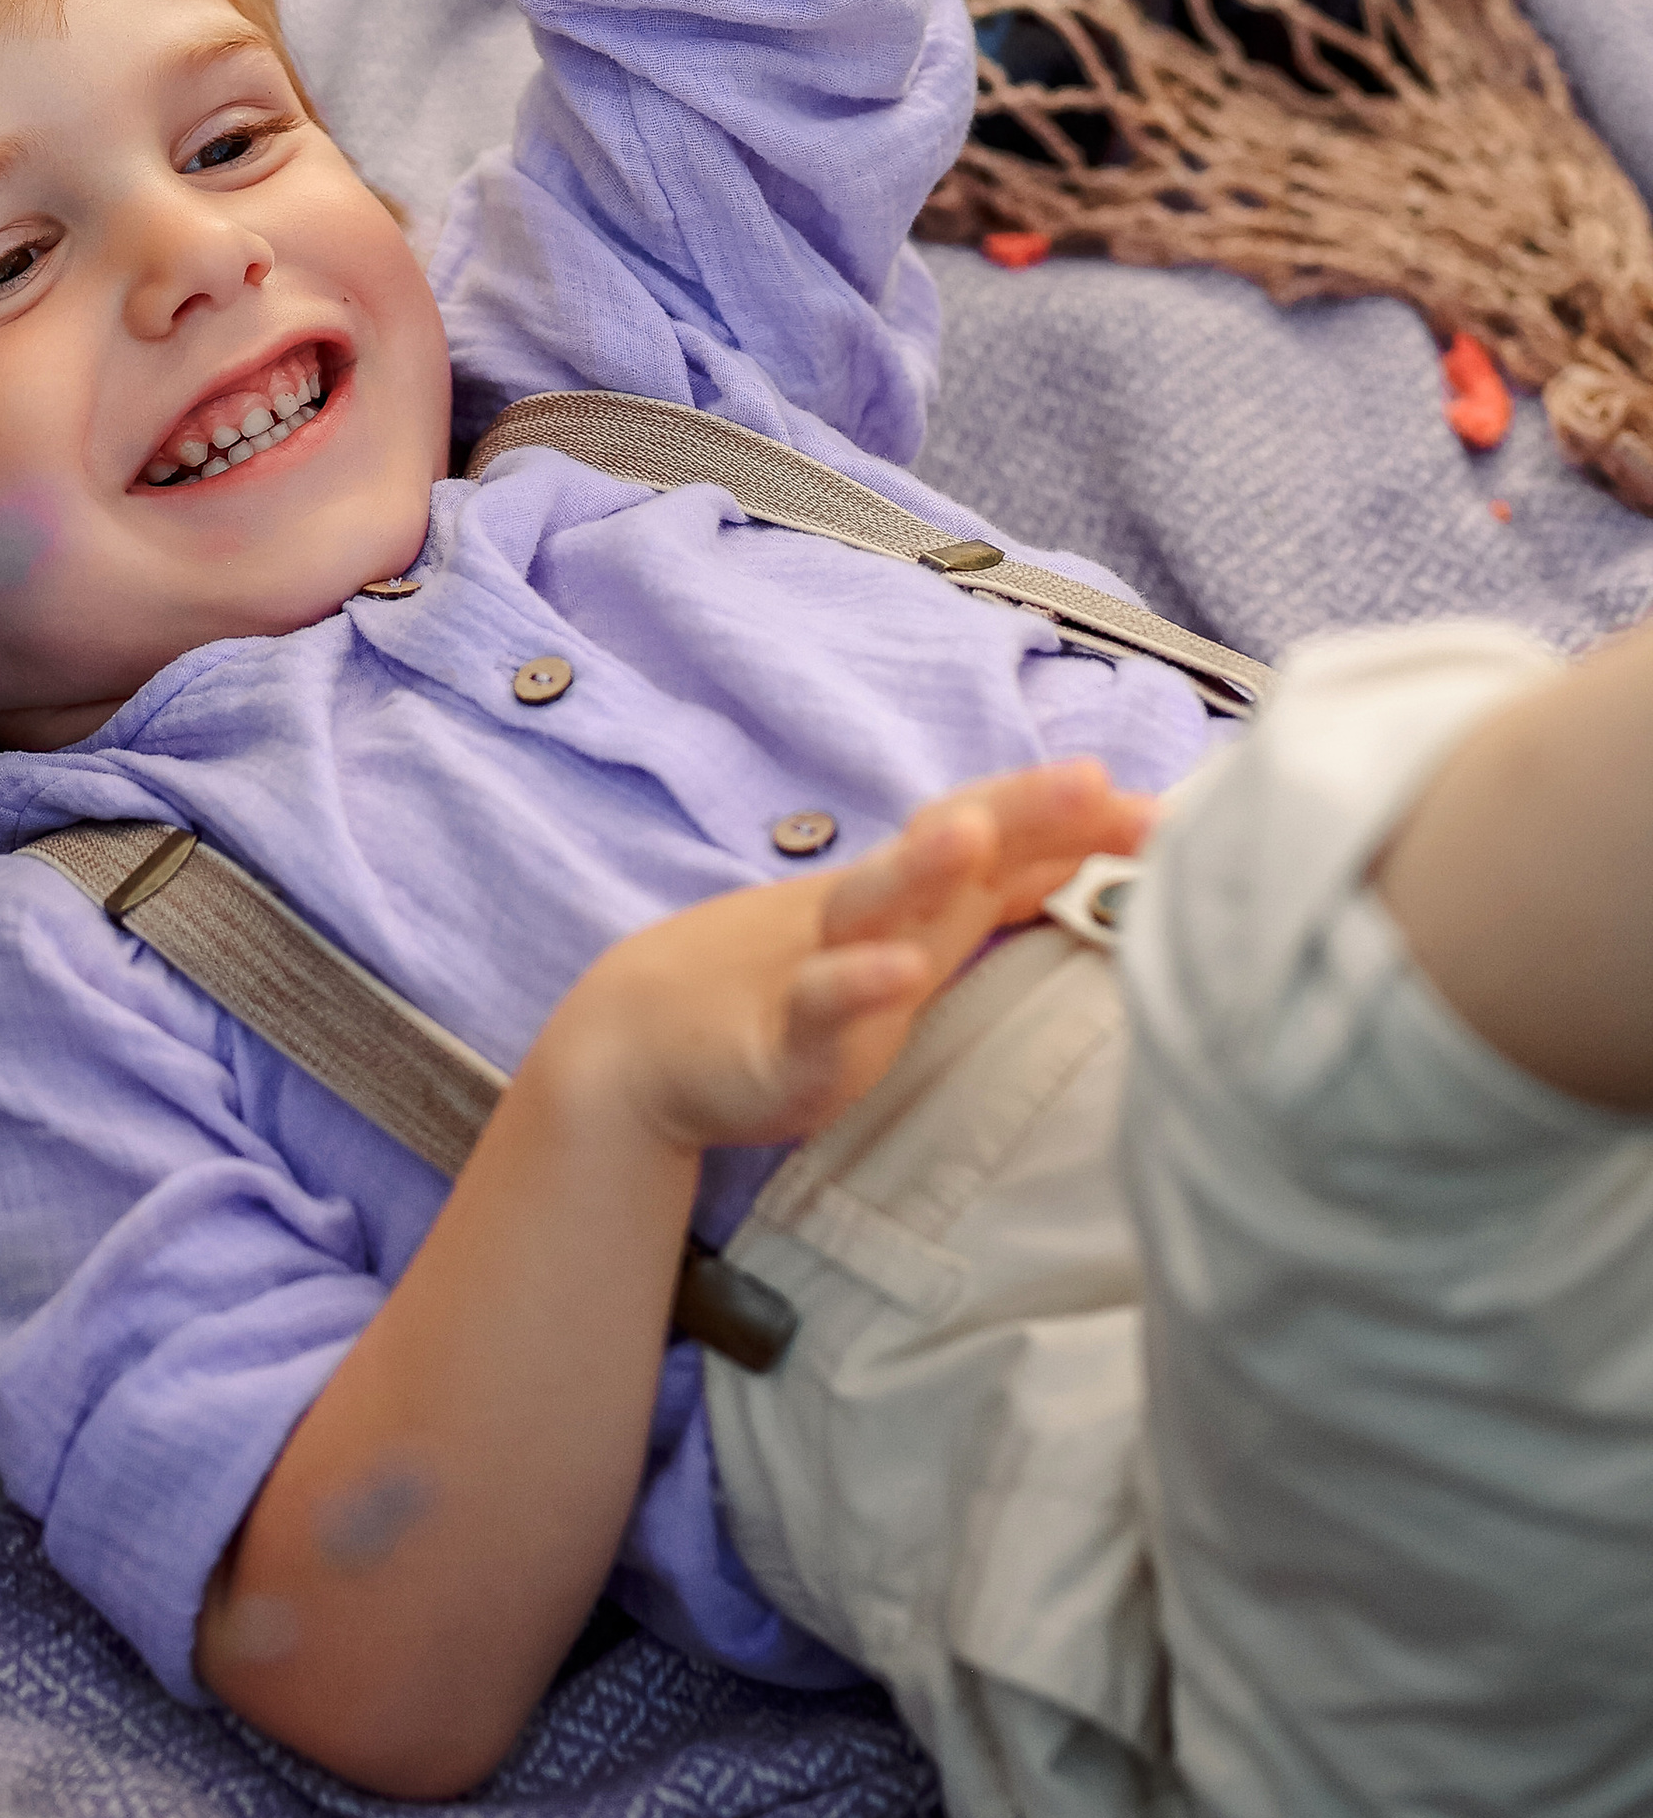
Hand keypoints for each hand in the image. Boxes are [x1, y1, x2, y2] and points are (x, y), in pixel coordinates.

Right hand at [540, 757, 1153, 1156]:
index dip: (1081, 821)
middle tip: (1095, 779)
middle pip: (952, 842)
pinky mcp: (781, 1038)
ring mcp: (823, 965)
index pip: (1010, 840)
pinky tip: (898, 969)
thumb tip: (1110, 860)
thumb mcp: (919, 939)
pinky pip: (821, 1003)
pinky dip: (859, 984)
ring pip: (877, 902)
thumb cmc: (803, 981)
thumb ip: (1003, 894)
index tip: (1167, 808)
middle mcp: (879, 916)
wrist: (651, 1038)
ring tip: (976, 833)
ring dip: (925, 864)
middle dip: (1024, 810)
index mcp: (921, 898)